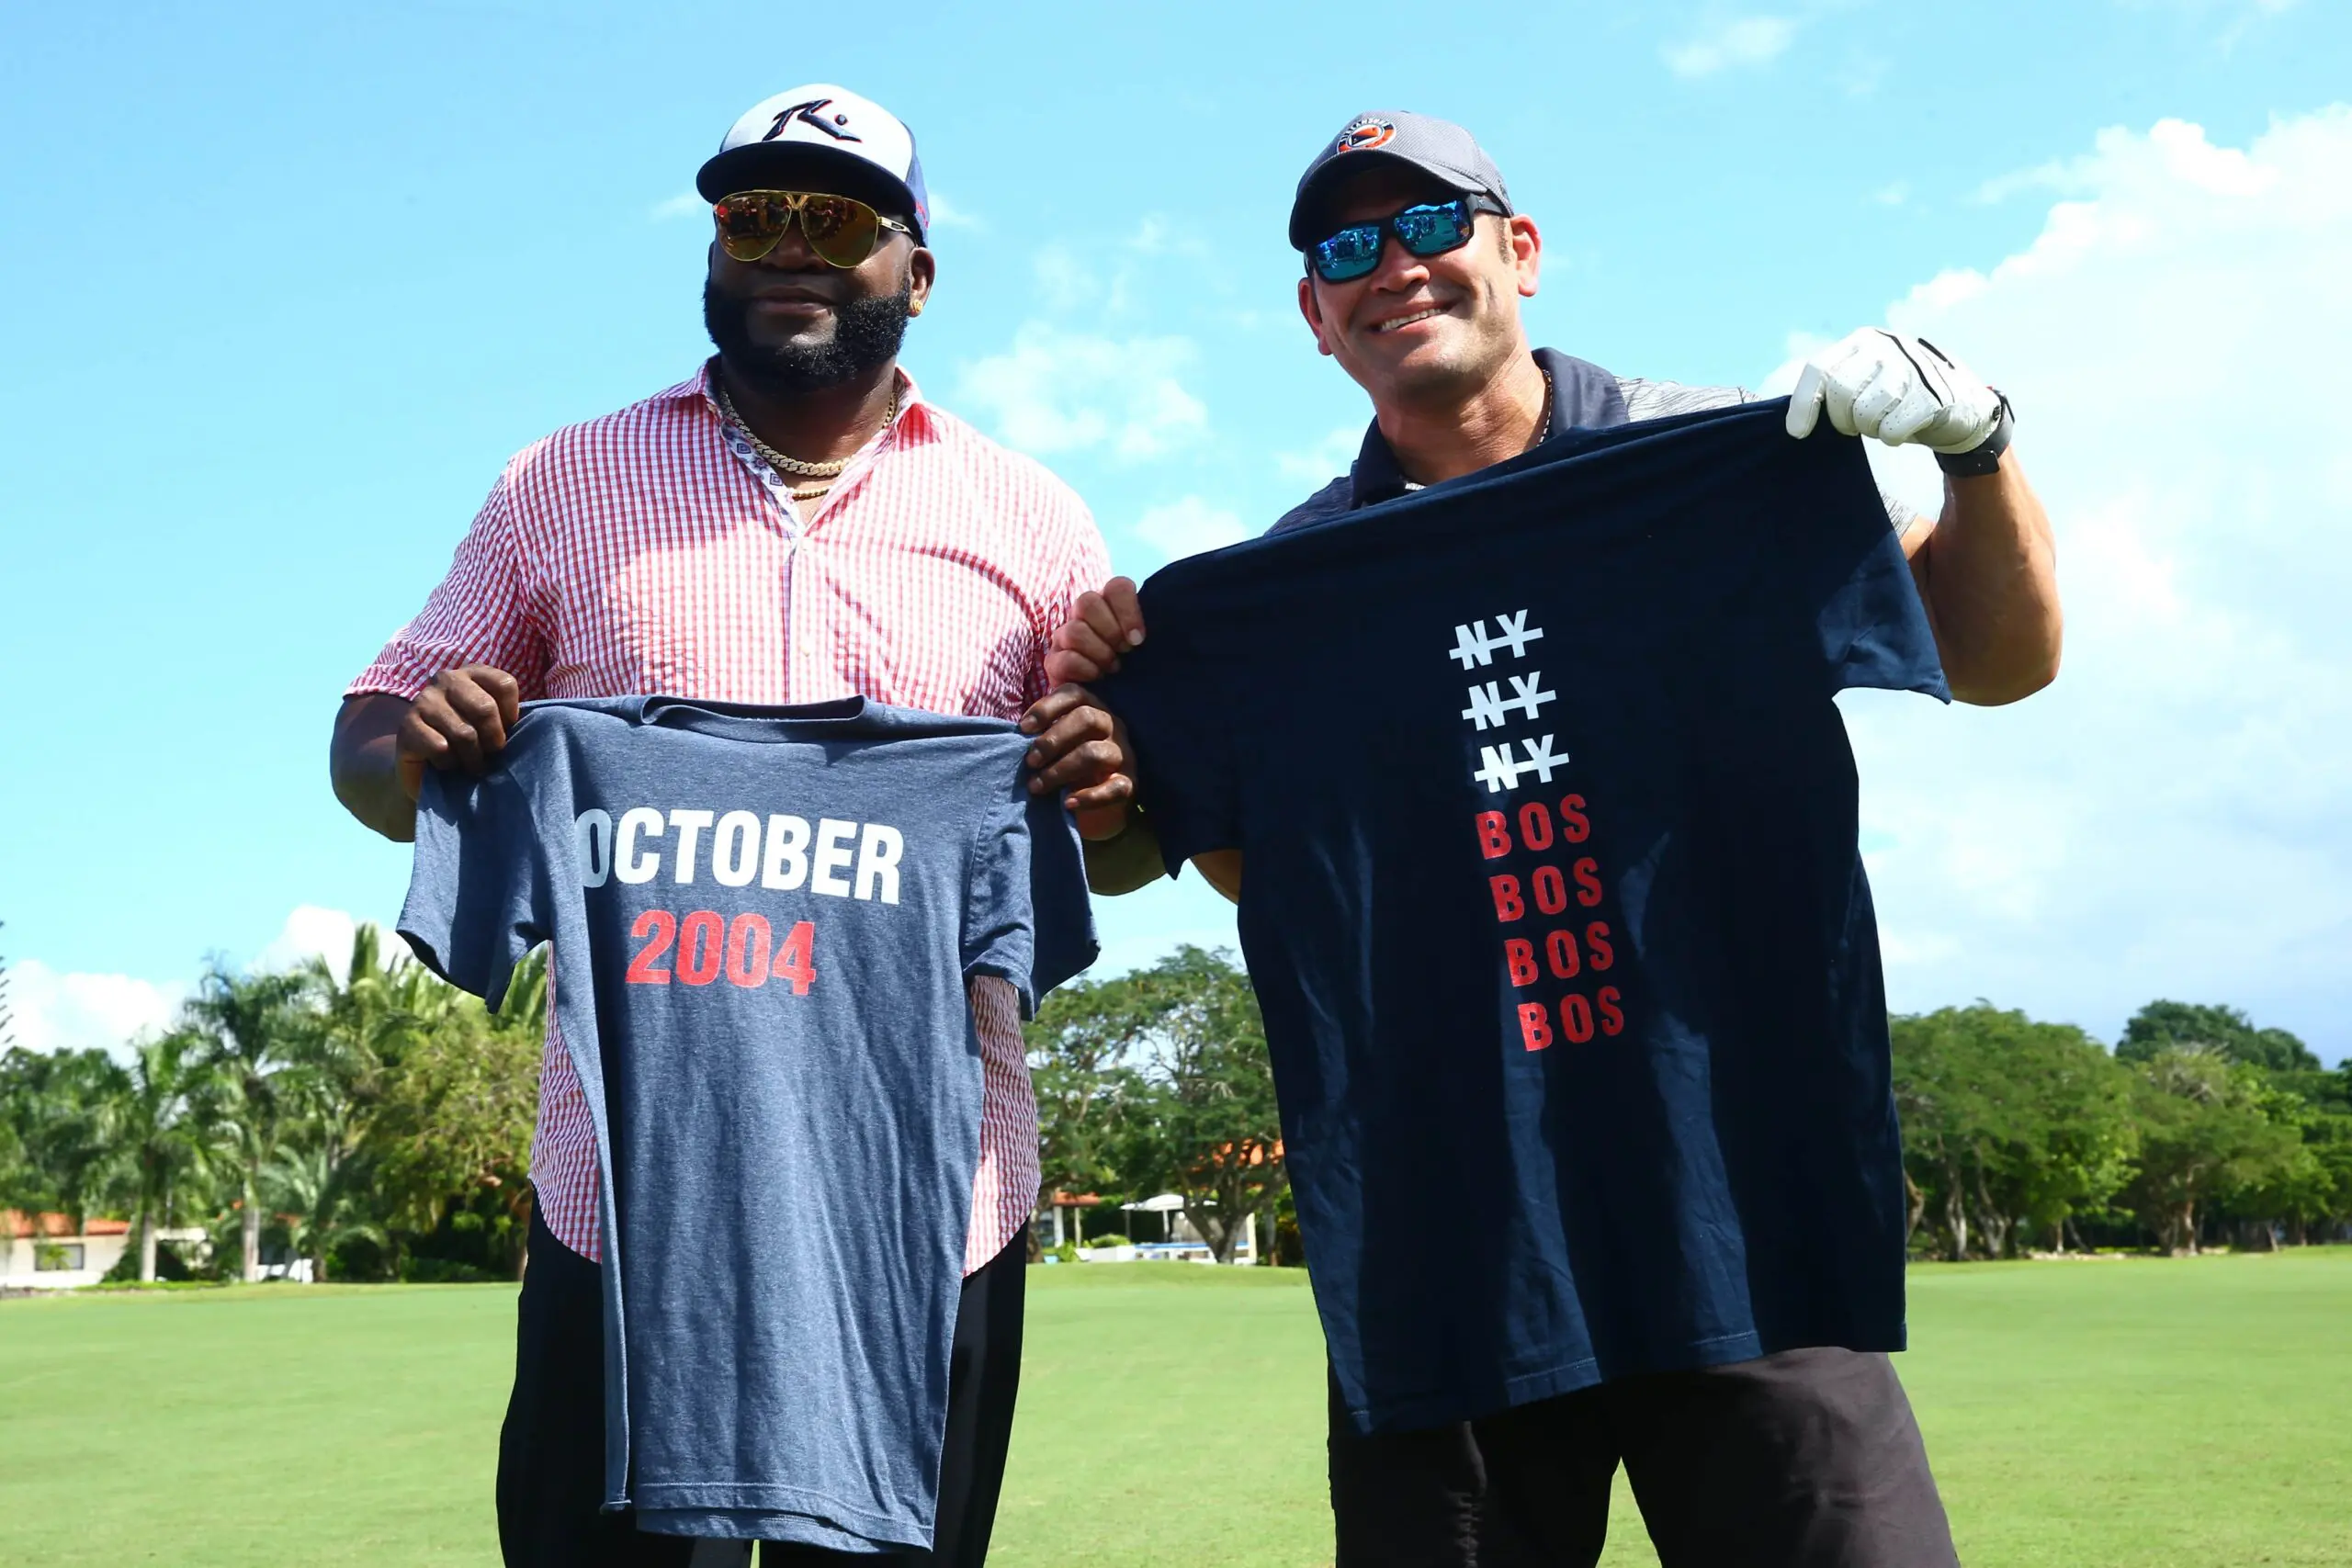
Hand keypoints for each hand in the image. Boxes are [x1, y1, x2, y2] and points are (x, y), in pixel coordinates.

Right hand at [395, 665, 520, 800]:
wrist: (421, 767)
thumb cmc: (467, 743)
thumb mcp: (492, 725)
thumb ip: (509, 718)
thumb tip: (539, 725)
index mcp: (472, 674)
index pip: (505, 684)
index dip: (510, 715)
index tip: (505, 731)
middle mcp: (446, 679)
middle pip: (485, 708)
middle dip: (494, 740)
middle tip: (490, 755)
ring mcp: (424, 700)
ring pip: (464, 733)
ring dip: (472, 758)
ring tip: (471, 765)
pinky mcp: (407, 725)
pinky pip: (441, 748)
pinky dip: (449, 764)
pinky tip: (445, 764)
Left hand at [1020, 683, 1136, 839]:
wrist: (1097, 798)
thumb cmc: (1069, 761)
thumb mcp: (1058, 742)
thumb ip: (1042, 733)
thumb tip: (1015, 735)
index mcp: (1093, 708)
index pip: (1074, 694)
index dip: (1047, 707)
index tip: (1023, 728)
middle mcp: (1112, 726)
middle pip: (1086, 718)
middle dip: (1052, 740)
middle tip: (1030, 762)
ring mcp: (1123, 754)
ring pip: (1095, 753)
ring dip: (1060, 770)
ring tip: (1036, 786)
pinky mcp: (1129, 783)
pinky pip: (1114, 788)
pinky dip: (1090, 797)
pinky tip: (1068, 803)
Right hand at [1046, 577, 1146, 685]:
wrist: (1114, 702)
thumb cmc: (1138, 669)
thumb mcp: (1150, 647)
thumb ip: (1152, 630)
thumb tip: (1156, 624)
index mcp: (1110, 603)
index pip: (1117, 587)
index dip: (1128, 610)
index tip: (1139, 639)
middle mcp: (1084, 614)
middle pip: (1087, 601)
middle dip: (1111, 630)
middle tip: (1125, 651)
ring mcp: (1065, 636)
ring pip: (1075, 630)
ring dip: (1099, 652)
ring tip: (1114, 667)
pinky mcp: (1053, 662)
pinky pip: (1065, 659)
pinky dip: (1085, 669)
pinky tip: (1098, 677)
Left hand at [1786, 328, 2002, 454]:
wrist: (1960, 401)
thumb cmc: (1898, 397)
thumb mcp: (1864, 379)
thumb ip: (1834, 386)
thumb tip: (1793, 420)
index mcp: (1862, 342)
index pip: (1819, 369)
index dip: (1803, 404)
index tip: (1798, 433)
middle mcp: (1886, 348)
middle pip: (1840, 394)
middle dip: (1843, 420)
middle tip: (1857, 424)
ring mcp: (1912, 368)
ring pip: (1866, 413)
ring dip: (1870, 428)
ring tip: (1882, 423)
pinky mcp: (1933, 394)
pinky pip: (1892, 429)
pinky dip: (1892, 437)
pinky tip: (1903, 428)